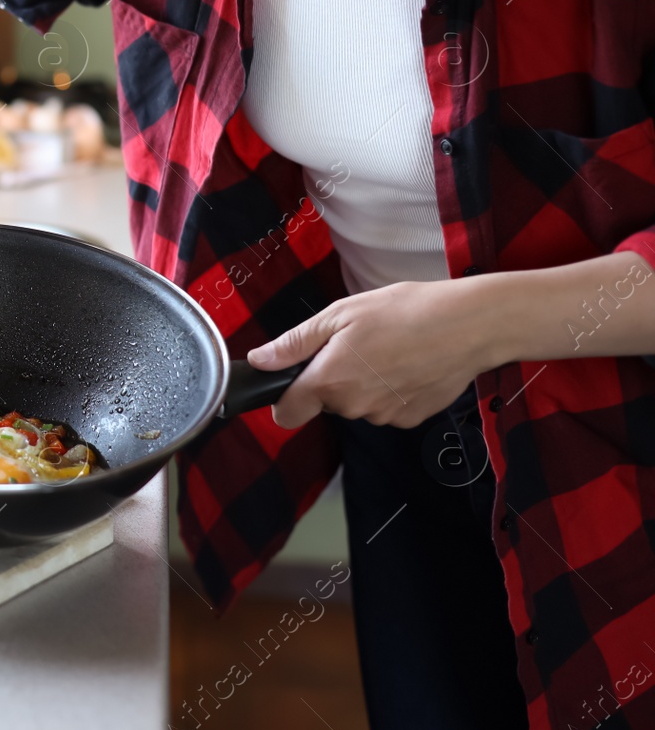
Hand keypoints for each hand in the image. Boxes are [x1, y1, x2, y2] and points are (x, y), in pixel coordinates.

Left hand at [246, 280, 501, 428]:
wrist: (469, 325)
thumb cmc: (404, 311)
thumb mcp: (340, 315)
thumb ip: (294, 343)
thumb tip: (259, 361)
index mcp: (329, 381)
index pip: (286, 413)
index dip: (286, 396)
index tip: (296, 378)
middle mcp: (354, 407)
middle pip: (326, 403)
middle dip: (332, 378)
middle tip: (356, 344)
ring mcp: (385, 417)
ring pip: (357, 404)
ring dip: (363, 383)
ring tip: (388, 349)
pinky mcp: (411, 418)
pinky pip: (386, 407)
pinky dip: (391, 390)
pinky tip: (408, 363)